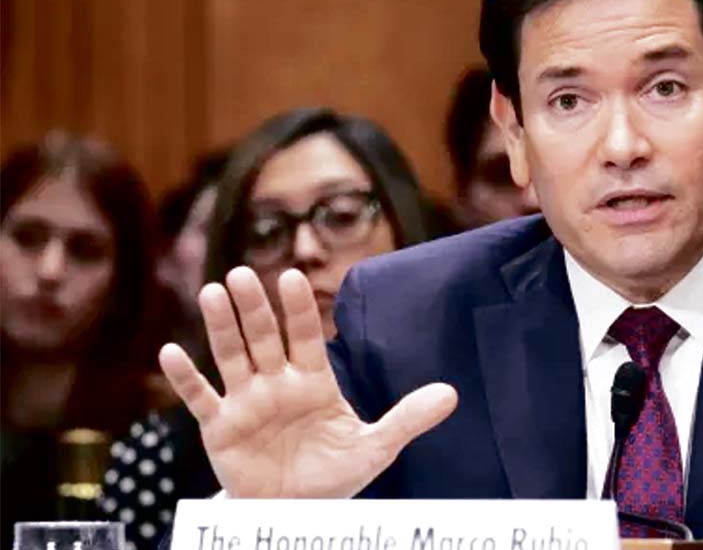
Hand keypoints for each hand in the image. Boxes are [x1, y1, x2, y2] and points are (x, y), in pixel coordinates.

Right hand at [158, 267, 457, 497]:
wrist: (298, 511)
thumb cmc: (334, 474)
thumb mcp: (375, 447)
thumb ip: (407, 418)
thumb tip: (452, 394)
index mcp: (314, 381)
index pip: (305, 336)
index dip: (299, 309)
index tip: (293, 276)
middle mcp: (277, 383)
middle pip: (264, 338)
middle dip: (255, 308)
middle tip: (245, 273)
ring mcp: (247, 403)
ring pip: (232, 357)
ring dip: (221, 326)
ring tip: (212, 291)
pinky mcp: (221, 428)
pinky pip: (200, 399)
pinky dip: (184, 378)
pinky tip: (169, 353)